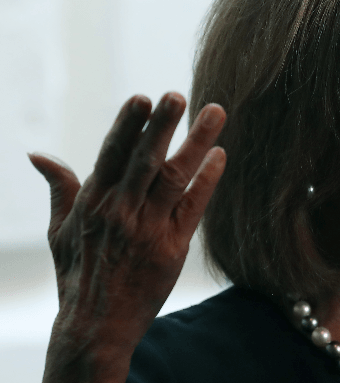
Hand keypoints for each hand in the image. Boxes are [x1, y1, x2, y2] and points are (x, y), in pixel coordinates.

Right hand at [30, 92, 225, 382]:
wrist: (96, 326)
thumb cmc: (78, 273)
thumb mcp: (60, 231)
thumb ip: (59, 188)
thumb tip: (37, 155)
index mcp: (94, 201)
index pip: (112, 154)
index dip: (127, 126)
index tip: (142, 98)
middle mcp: (121, 211)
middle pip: (145, 160)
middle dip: (162, 126)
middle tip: (178, 95)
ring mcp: (148, 229)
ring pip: (174, 177)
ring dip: (196, 143)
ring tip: (215, 112)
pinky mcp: (172, 247)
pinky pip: (193, 208)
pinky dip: (208, 180)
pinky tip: (220, 155)